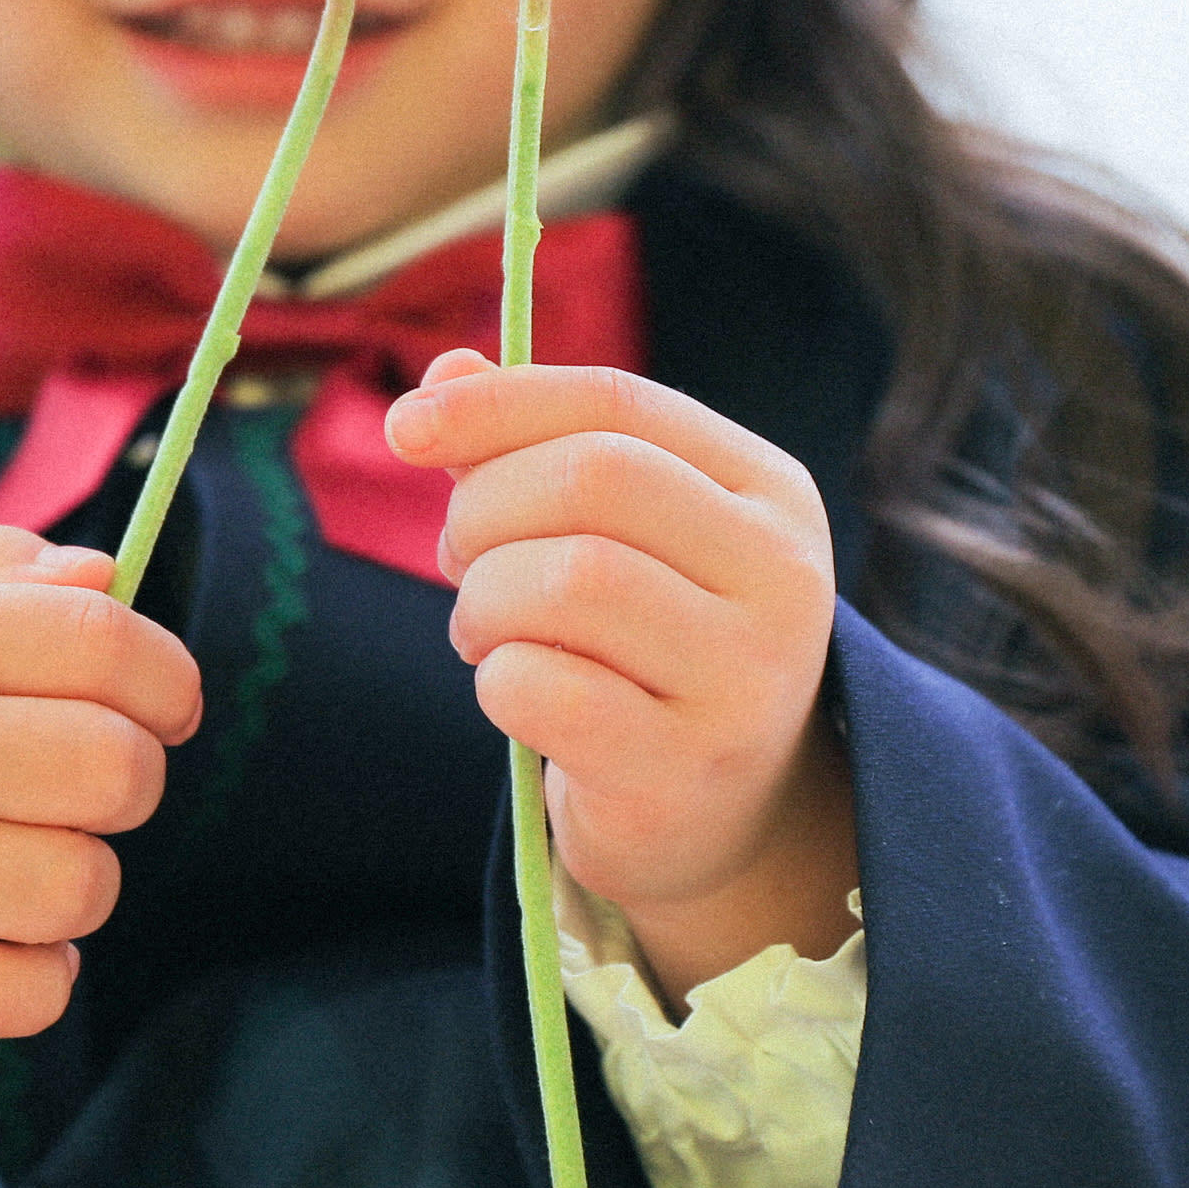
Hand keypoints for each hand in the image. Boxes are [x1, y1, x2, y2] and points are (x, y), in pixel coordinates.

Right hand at [0, 525, 200, 1040]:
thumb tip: (104, 573)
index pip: (102, 644)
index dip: (167, 677)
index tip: (164, 704)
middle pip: (112, 770)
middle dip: (123, 777)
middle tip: (73, 780)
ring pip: (79, 888)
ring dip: (75, 877)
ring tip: (17, 855)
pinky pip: (24, 993)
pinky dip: (36, 974)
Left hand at [386, 351, 857, 1001]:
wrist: (712, 814)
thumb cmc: (642, 647)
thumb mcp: (611, 534)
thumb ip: (531, 448)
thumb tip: (443, 373)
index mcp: (771, 493)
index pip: (621, 405)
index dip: (499, 403)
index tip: (403, 426)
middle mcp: (785, 580)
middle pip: (590, 481)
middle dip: (484, 511)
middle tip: (460, 562)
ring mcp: (745, 682)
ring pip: (567, 580)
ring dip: (484, 601)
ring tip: (485, 631)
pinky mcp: (685, 772)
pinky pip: (545, 689)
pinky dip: (497, 680)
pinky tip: (515, 694)